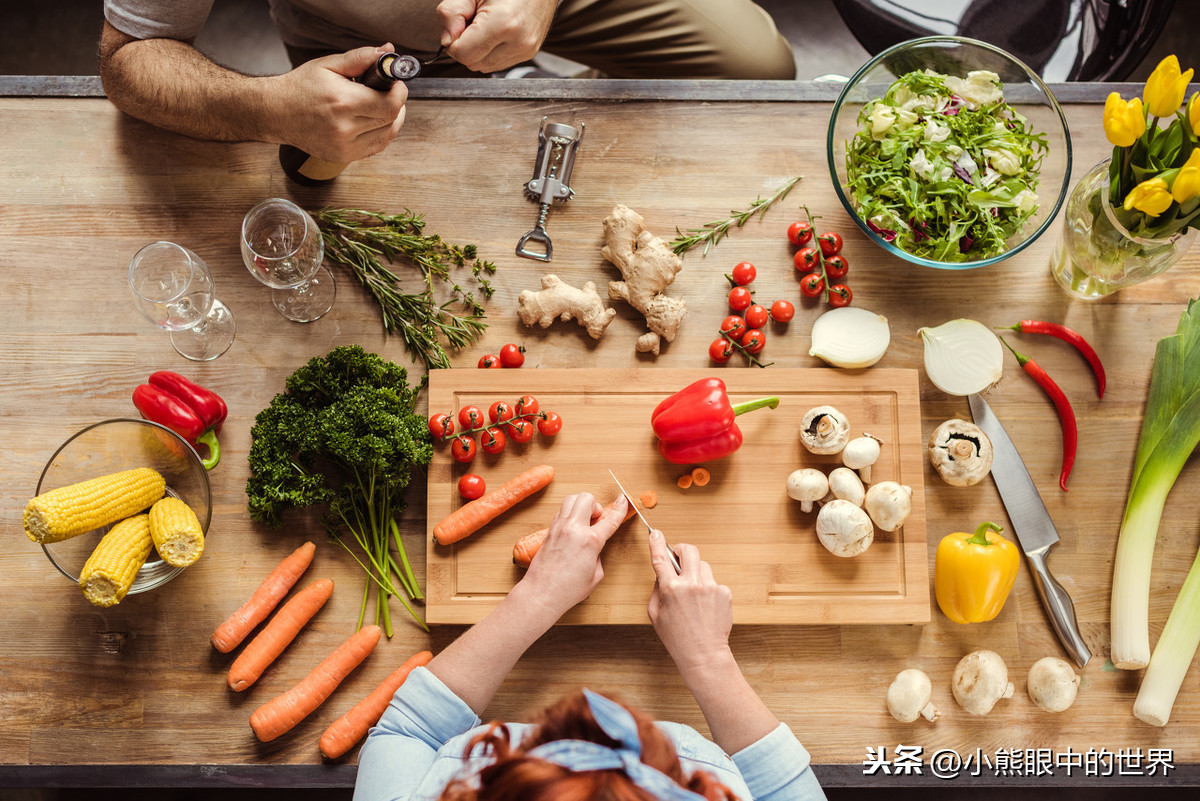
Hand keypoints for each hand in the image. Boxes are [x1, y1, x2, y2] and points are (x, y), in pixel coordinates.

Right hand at [273, 44, 407, 162]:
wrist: (276, 113)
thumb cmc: (300, 87)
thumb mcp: (328, 65)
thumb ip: (360, 58)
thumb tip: (387, 52)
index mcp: (342, 103)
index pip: (390, 104)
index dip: (400, 93)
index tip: (396, 83)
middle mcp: (345, 128)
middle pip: (392, 120)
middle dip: (397, 103)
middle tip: (388, 92)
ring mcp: (345, 147)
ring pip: (387, 135)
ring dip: (392, 119)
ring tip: (380, 105)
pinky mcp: (344, 157)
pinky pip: (376, 147)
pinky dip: (381, 133)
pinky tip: (373, 120)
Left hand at [436, 0, 557, 72]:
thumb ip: (451, 13)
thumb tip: (447, 41)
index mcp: (504, 24)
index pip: (462, 54)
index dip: (453, 41)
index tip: (459, 24)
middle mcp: (518, 42)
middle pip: (472, 63)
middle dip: (465, 46)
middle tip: (473, 21)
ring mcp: (526, 50)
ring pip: (484, 67)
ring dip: (478, 50)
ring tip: (486, 25)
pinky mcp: (529, 53)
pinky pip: (497, 63)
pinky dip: (490, 51)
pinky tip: (496, 32)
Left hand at [520, 492, 626, 616]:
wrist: (542, 593)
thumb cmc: (568, 589)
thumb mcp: (596, 575)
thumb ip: (598, 555)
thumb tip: (595, 547)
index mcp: (590, 541)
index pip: (610, 519)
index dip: (620, 508)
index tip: (624, 500)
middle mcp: (573, 529)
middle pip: (587, 498)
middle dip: (595, 506)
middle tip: (596, 521)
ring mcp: (559, 527)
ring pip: (571, 499)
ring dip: (580, 506)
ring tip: (583, 522)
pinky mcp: (549, 531)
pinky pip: (561, 512)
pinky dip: (569, 515)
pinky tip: (572, 530)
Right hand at [648, 534, 733, 673]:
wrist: (704, 653)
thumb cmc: (677, 637)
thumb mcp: (655, 614)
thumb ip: (658, 590)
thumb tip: (663, 573)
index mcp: (671, 589)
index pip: (661, 558)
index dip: (657, 543)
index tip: (656, 534)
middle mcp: (691, 584)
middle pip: (689, 550)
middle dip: (682, 550)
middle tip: (679, 556)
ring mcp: (710, 587)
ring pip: (703, 566)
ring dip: (696, 573)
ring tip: (694, 595)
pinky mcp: (724, 592)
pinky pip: (714, 582)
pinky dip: (709, 589)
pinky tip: (705, 606)